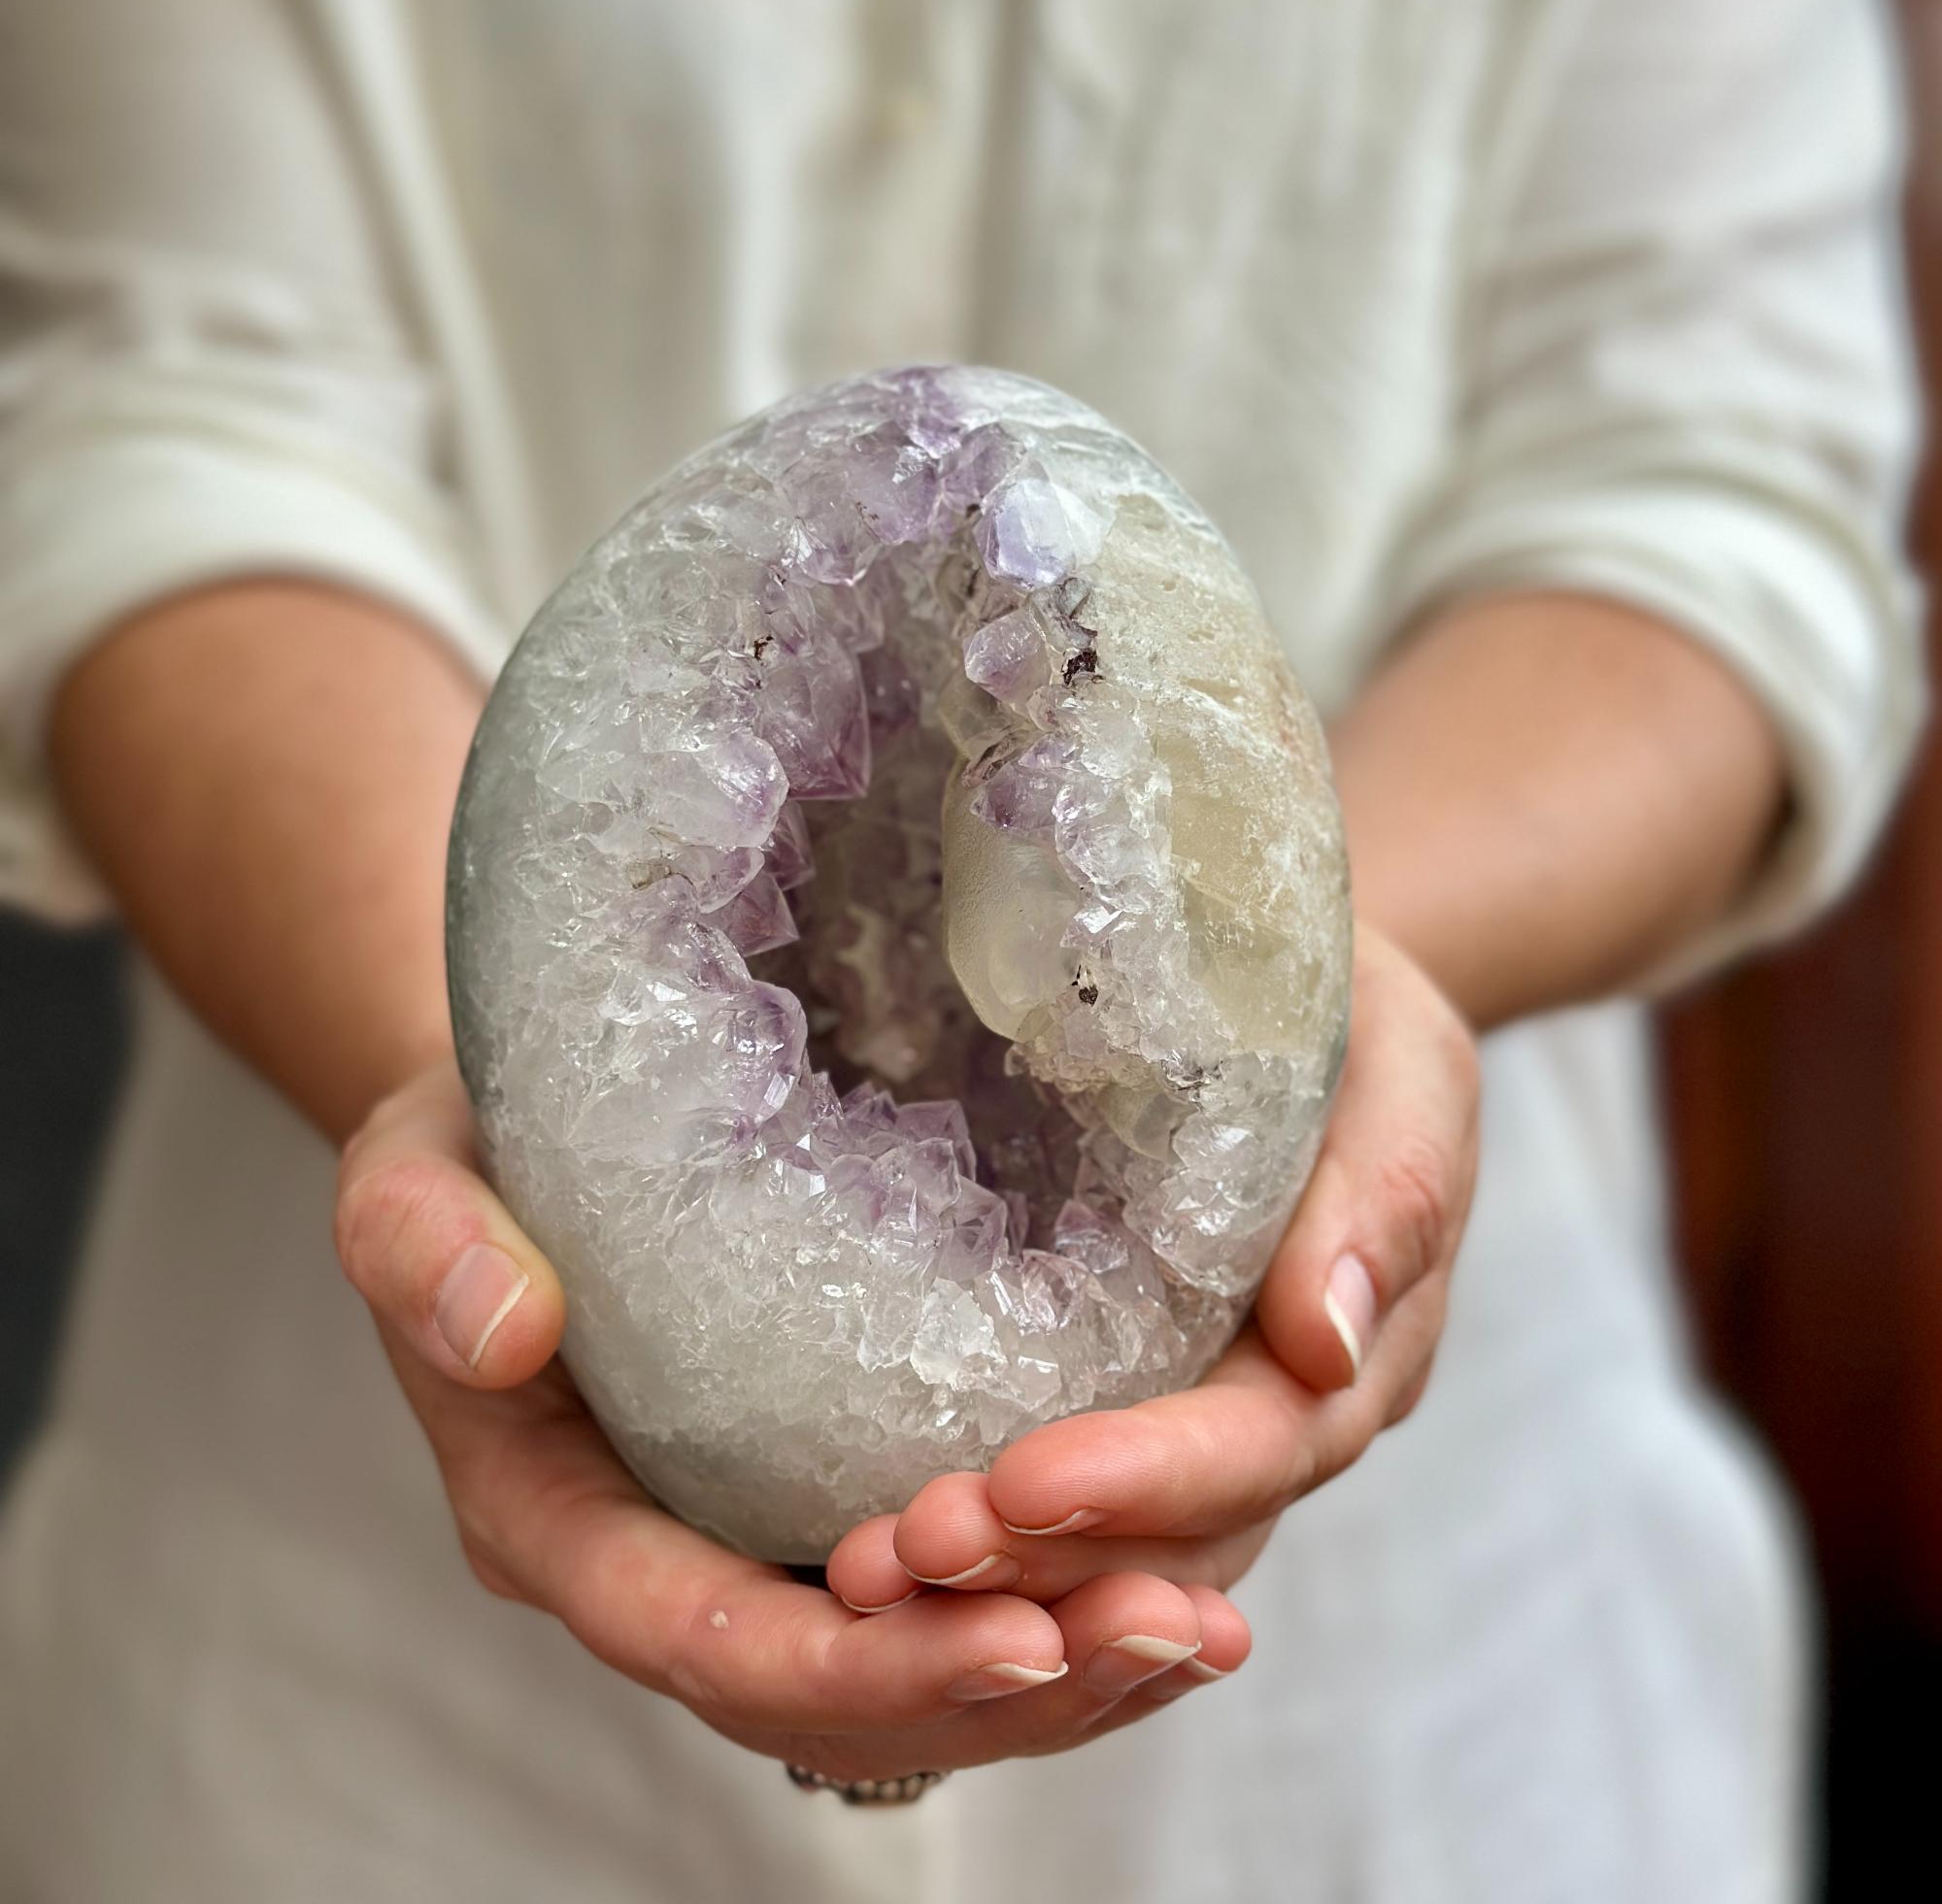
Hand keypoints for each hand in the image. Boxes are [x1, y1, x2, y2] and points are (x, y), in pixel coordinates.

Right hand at [333, 1061, 1251, 1781]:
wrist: (521, 1140)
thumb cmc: (474, 1151)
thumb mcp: (411, 1169)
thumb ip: (422, 1245)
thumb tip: (505, 1328)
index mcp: (559, 1521)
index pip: (712, 1642)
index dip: (865, 1666)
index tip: (1018, 1632)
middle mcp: (667, 1564)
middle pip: (840, 1700)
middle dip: (1008, 1684)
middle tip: (1170, 1628)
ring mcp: (751, 1546)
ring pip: (913, 1673)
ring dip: (1064, 1665)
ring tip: (1202, 1623)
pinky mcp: (823, 1497)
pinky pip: (947, 1599)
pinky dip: (1057, 1598)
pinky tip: (1176, 1561)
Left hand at [825, 923, 1478, 1613]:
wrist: (1274, 975)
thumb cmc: (1348, 1007)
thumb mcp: (1399, 1062)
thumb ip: (1385, 1190)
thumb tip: (1329, 1342)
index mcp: (1363, 1342)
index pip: (1265, 1445)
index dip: (1152, 1478)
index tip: (1024, 1482)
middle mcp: (1285, 1408)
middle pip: (1182, 1533)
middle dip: (1049, 1560)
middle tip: (906, 1551)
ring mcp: (1205, 1406)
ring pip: (1122, 1548)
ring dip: (999, 1573)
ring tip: (869, 1569)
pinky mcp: (1127, 1381)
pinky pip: (1070, 1495)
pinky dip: (987, 1533)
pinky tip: (875, 1542)